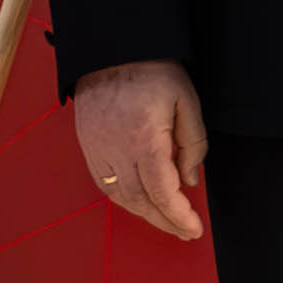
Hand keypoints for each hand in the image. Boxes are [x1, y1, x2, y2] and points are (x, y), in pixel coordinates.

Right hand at [68, 62, 208, 242]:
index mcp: (144, 139)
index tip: (194, 228)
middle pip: (140, 200)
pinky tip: (140, 203)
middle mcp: (116, 149)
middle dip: (164, 221)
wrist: (112, 51)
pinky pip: (104, 184)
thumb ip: (194, 145)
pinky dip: (124, 199)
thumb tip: (190, 181)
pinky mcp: (88, 146)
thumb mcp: (187, 102)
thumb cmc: (153, 72)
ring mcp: (97, 149)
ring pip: (119, 196)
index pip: (161, 191)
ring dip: (144, 214)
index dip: (178, 216)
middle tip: (185, 231)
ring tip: (166, 221)